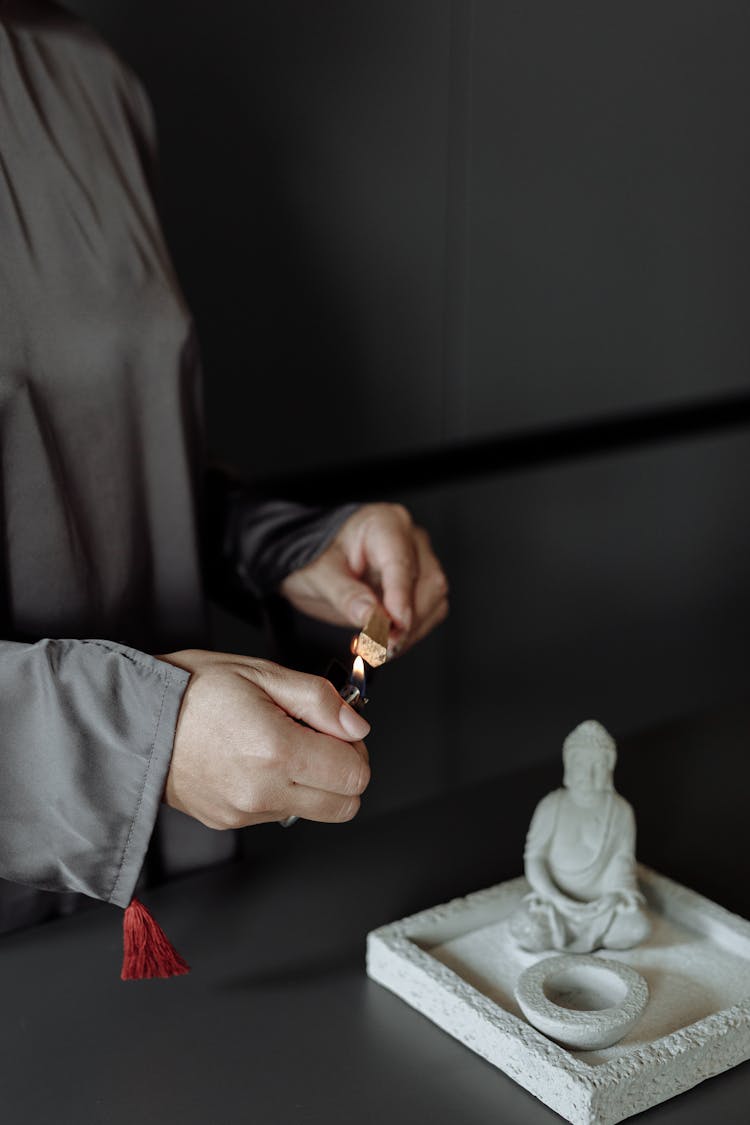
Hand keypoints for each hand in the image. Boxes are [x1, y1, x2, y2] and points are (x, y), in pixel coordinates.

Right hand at [157, 649, 370, 828]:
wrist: (133, 720)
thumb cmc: (191, 689)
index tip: (336, 729)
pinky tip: (255, 759)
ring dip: (312, 782)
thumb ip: (319, 700)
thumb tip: (356, 726)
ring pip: (314, 811)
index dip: (355, 749)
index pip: (354, 774)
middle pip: (344, 804)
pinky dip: (282, 789)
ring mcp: (245, 812)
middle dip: (343, 771)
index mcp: (276, 749)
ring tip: (280, 744)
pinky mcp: (229, 821)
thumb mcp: (262, 673)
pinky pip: (278, 812)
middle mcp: (263, 790)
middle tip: (317, 738)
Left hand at [279, 502, 448, 656]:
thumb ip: (347, 596)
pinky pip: (429, 611)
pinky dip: (410, 633)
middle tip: (379, 647)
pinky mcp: (419, 584)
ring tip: (378, 648)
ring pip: (435, 600)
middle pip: (428, 582)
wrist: (314, 561)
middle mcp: (409, 538)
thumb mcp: (319, 575)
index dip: (400, 597)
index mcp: (384, 524)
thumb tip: (374, 619)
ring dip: (411, 631)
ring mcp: (419, 560)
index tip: (395, 627)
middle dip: (407, 621)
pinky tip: (385, 642)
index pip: (401, 562)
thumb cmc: (315, 557)